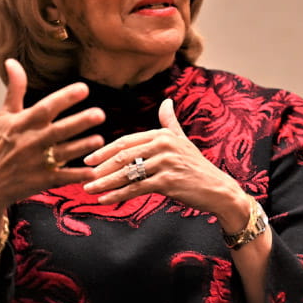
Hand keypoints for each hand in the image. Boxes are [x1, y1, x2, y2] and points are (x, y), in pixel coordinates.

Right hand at [0, 59, 104, 223]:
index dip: (65, 98)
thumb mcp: (4, 116)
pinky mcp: (41, 181)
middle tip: (100, 114)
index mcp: (24, 124)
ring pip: (64, 153)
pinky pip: (62, 177)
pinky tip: (93, 171)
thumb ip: (15, 89)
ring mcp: (37, 162)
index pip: (46, 107)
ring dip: (82, 146)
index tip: (84, 88)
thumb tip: (12, 61)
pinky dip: (77, 175)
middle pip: (59, 130)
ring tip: (100, 139)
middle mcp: (31, 141)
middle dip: (80, 122)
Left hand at [82, 99, 249, 229]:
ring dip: (105, 183)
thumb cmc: (197, 167)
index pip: (127, 141)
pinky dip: (118, 195)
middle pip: (123, 156)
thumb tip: (166, 102)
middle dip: (101, 167)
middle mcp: (163, 145)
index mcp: (162, 134)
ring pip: (127, 173)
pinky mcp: (168, 181)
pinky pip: (136, 189)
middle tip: (83, 175)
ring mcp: (166, 163)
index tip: (88, 158)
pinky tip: (104, 200)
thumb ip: (170, 123)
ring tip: (88, 189)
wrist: (218, 189)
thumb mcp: (183, 141)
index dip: (105, 150)